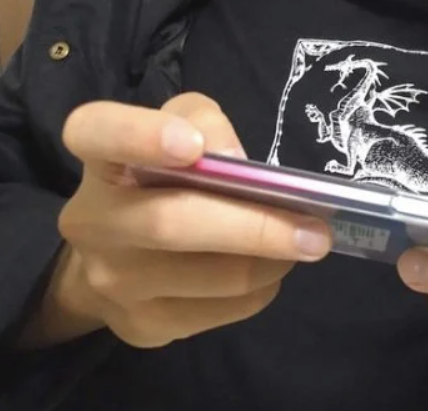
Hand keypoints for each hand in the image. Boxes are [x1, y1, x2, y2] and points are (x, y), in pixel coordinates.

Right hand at [35, 94, 331, 348]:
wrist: (115, 254)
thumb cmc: (160, 171)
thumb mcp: (182, 125)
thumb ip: (204, 122)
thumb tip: (233, 161)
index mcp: (98, 154)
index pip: (98, 132)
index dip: (142, 136)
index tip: (193, 149)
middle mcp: (91, 219)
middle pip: (170, 223)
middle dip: (253, 226)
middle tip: (314, 228)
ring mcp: (111, 280)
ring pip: (203, 277)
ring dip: (268, 260)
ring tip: (304, 242)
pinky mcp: (142, 325)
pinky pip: (216, 311)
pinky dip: (258, 289)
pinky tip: (271, 268)